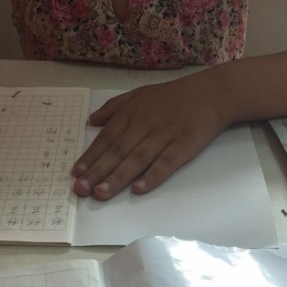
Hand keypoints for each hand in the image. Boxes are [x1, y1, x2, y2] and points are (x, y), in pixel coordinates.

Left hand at [71, 74, 230, 199]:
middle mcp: (144, 125)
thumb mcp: (139, 94)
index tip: (75, 173)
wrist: (211, 93)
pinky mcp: (183, 146)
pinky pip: (165, 163)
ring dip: (118, 178)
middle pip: (117, 151)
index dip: (91, 156)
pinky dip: (152, 176)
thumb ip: (114, 107)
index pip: (106, 138)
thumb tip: (91, 120)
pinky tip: (138, 189)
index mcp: (131, 113)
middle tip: (80, 190)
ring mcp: (164, 136)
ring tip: (101, 193)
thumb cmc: (173, 96)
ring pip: (137, 160)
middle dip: (97, 171)